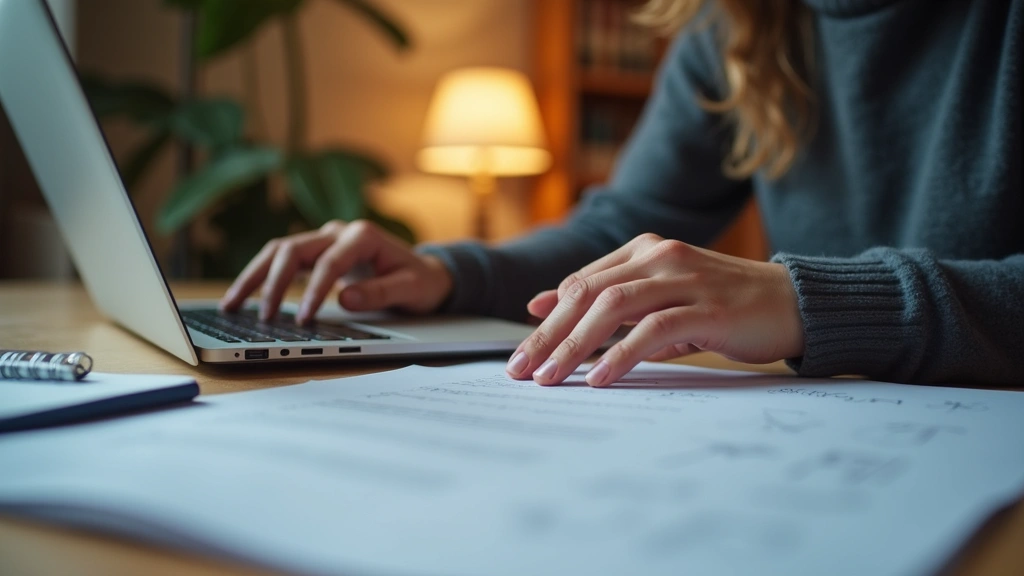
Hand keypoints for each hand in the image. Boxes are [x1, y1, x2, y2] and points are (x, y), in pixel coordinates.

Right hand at [219, 220, 452, 323]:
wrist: (425, 273)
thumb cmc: (419, 281)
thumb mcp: (410, 289)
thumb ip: (379, 293)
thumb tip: (344, 299)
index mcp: (362, 235)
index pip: (329, 262)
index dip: (313, 291)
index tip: (303, 318)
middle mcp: (338, 232)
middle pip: (292, 249)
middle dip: (272, 282)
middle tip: (262, 316)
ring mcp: (325, 239)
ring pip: (279, 251)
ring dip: (254, 276)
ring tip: (232, 304)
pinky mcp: (316, 252)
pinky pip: (282, 261)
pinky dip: (261, 277)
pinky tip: (243, 298)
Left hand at [504, 233, 803, 386]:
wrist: (793, 303)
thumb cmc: (722, 305)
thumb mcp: (661, 297)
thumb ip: (611, 300)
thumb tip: (547, 305)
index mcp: (644, 250)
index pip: (580, 283)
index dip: (547, 319)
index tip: (522, 354)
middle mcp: (659, 256)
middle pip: (587, 294)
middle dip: (549, 336)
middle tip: (522, 371)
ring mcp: (684, 278)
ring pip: (612, 307)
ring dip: (574, 346)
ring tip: (551, 379)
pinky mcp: (708, 307)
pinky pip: (653, 329)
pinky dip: (621, 354)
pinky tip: (600, 378)